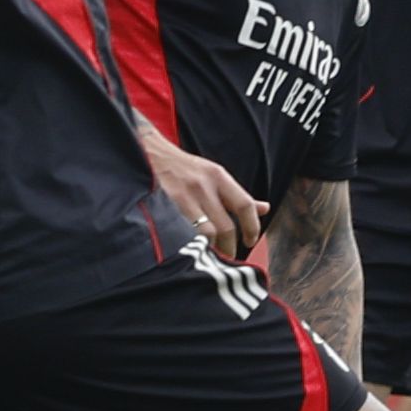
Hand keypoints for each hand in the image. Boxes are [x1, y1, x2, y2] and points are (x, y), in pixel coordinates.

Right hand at [139, 121, 260, 260]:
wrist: (146, 152)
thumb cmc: (183, 170)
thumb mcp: (212, 175)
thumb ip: (236, 195)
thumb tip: (264, 209)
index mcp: (218, 177)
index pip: (245, 205)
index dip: (252, 227)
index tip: (250, 242)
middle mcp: (202, 185)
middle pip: (225, 226)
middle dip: (229, 247)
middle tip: (226, 257)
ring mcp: (181, 196)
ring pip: (205, 234)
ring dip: (209, 250)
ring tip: (207, 256)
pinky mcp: (162, 205)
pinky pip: (181, 233)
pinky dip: (188, 246)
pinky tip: (188, 251)